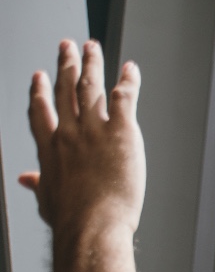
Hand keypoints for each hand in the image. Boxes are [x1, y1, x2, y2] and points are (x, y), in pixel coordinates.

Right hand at [18, 40, 144, 240]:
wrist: (92, 224)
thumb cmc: (71, 220)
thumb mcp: (47, 201)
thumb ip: (38, 185)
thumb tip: (27, 180)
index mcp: (50, 148)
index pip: (41, 111)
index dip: (39, 91)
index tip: (39, 76)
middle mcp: (69, 132)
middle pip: (65, 89)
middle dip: (66, 64)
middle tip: (67, 46)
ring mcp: (94, 129)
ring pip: (91, 86)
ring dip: (92, 63)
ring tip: (93, 47)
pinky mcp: (121, 131)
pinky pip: (125, 97)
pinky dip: (128, 81)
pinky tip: (130, 69)